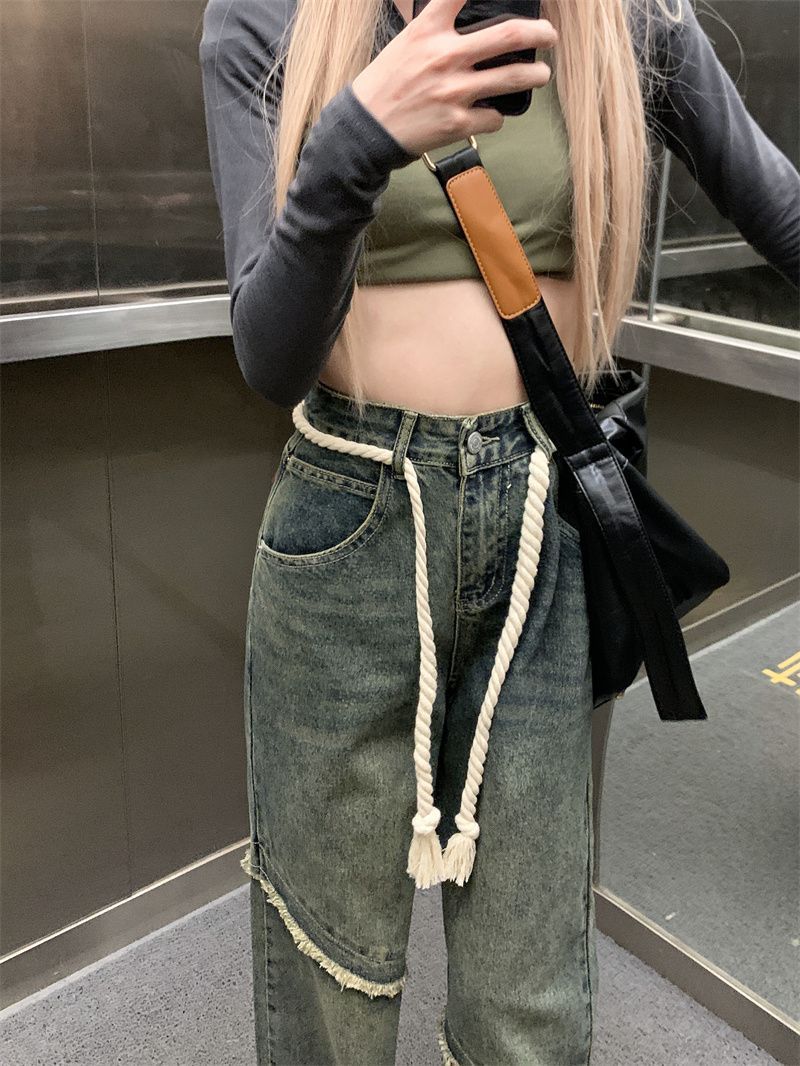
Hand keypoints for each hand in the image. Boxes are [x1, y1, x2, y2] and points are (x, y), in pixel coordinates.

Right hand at [351, 0, 557, 156]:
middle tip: (549, 36)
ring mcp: (454, 91)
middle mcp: (445, 56)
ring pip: (513, 77)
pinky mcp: (457, 123)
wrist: (366, 130)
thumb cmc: (385, 86)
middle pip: (509, 34)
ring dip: (535, 76)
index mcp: (429, 30)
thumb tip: (466, 24)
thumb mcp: (407, 43)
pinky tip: (489, 113)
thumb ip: (437, 30)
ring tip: (541, 75)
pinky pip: (494, 117)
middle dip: (540, 33)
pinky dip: (496, 115)